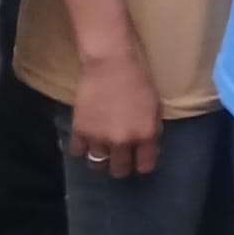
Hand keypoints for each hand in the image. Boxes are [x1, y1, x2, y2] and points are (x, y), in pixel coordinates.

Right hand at [68, 50, 161, 178]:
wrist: (111, 64)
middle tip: (120, 154)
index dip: (142, 163)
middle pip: (119, 170)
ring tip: (103, 147)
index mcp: (145, 134)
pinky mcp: (79, 131)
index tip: (139, 159)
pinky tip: (87, 138)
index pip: (145, 166)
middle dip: (121, 164)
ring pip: (97, 165)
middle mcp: (122, 141)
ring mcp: (99, 138)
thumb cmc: (139, 80)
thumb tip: (147, 147)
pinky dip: (82, 147)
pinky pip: (78, 152)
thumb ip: (152, 129)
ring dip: (101, 157)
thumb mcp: (155, 105)